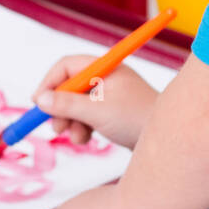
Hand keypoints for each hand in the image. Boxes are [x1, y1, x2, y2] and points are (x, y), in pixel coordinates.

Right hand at [30, 54, 158, 150]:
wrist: (169, 142)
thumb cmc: (137, 119)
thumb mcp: (96, 112)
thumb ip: (66, 105)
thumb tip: (39, 100)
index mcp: (106, 68)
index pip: (67, 65)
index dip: (50, 82)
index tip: (38, 102)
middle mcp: (107, 78)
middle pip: (70, 86)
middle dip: (60, 107)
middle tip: (55, 127)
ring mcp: (110, 95)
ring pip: (77, 104)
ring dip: (71, 121)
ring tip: (77, 137)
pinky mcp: (113, 112)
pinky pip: (88, 115)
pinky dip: (82, 127)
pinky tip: (87, 139)